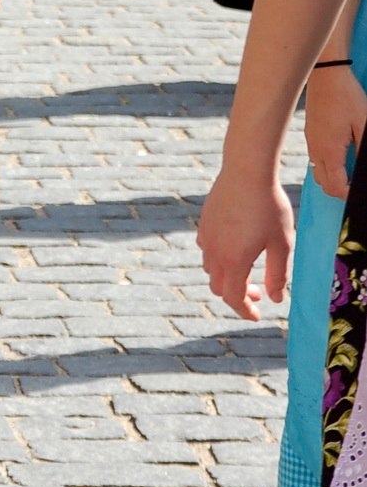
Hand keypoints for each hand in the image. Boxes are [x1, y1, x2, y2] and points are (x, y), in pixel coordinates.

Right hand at [197, 163, 294, 321]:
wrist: (247, 170)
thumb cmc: (268, 206)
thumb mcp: (281, 243)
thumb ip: (278, 274)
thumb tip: (276, 298)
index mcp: (234, 261)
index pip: (234, 298)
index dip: (245, 311)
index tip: (256, 316)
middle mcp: (215, 252)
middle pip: (219, 287)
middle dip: (238, 295)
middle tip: (258, 291)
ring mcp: (206, 237)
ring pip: (211, 269)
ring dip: (227, 277)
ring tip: (247, 269)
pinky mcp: (204, 222)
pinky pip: (206, 250)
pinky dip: (218, 259)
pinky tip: (233, 248)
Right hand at [305, 64, 366, 198]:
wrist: (327, 75)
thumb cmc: (347, 97)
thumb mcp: (363, 125)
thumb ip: (362, 152)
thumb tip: (361, 170)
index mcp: (329, 150)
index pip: (336, 186)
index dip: (349, 195)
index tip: (358, 193)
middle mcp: (316, 149)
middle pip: (324, 184)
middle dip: (340, 191)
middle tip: (355, 186)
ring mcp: (311, 142)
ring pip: (317, 174)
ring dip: (332, 180)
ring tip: (349, 175)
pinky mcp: (310, 135)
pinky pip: (315, 160)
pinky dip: (326, 167)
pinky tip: (340, 158)